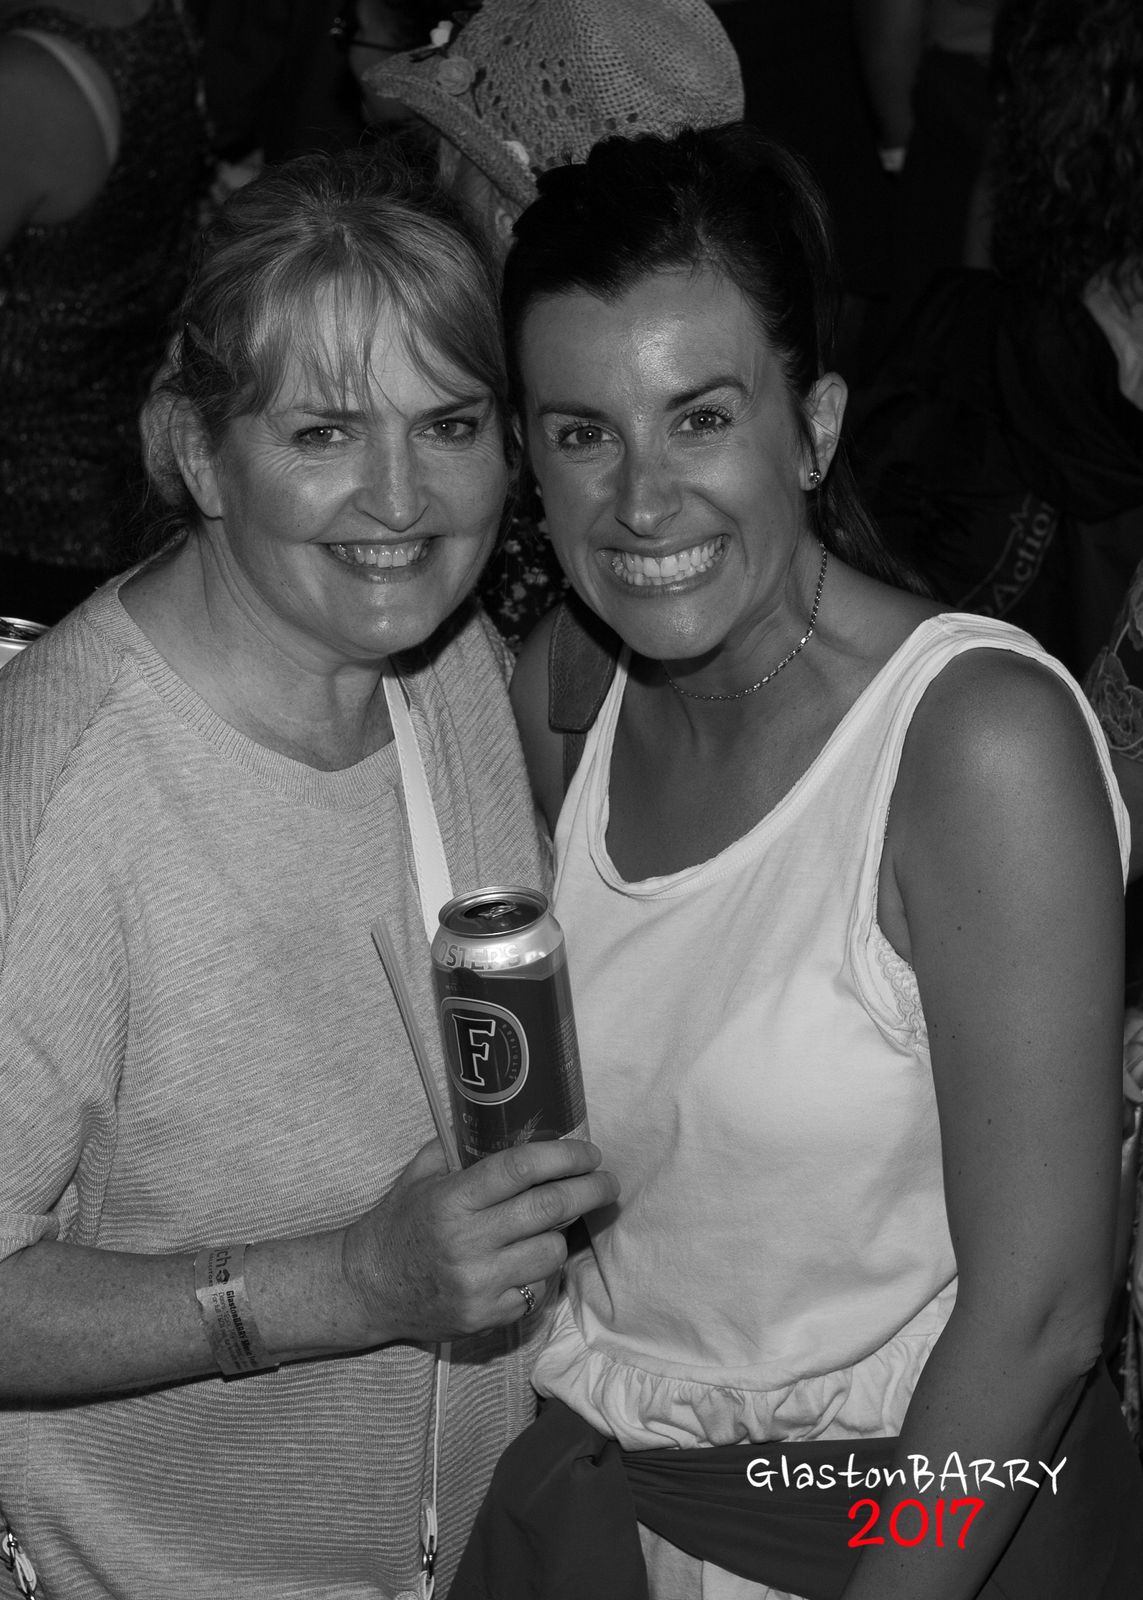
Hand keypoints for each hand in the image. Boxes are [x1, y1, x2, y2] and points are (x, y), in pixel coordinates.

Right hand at [339, 1137, 617, 1343]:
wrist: (366, 1289)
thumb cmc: (398, 1223)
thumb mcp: (421, 1174)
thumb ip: (463, 1147)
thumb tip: (516, 1120)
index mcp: (451, 1199)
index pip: (521, 1168)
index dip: (564, 1156)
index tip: (589, 1151)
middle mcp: (466, 1242)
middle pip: (549, 1209)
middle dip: (590, 1190)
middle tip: (607, 1181)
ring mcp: (478, 1284)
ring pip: (552, 1252)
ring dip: (561, 1234)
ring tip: (551, 1225)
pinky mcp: (486, 1318)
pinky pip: (538, 1291)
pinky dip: (541, 1273)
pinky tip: (527, 1261)